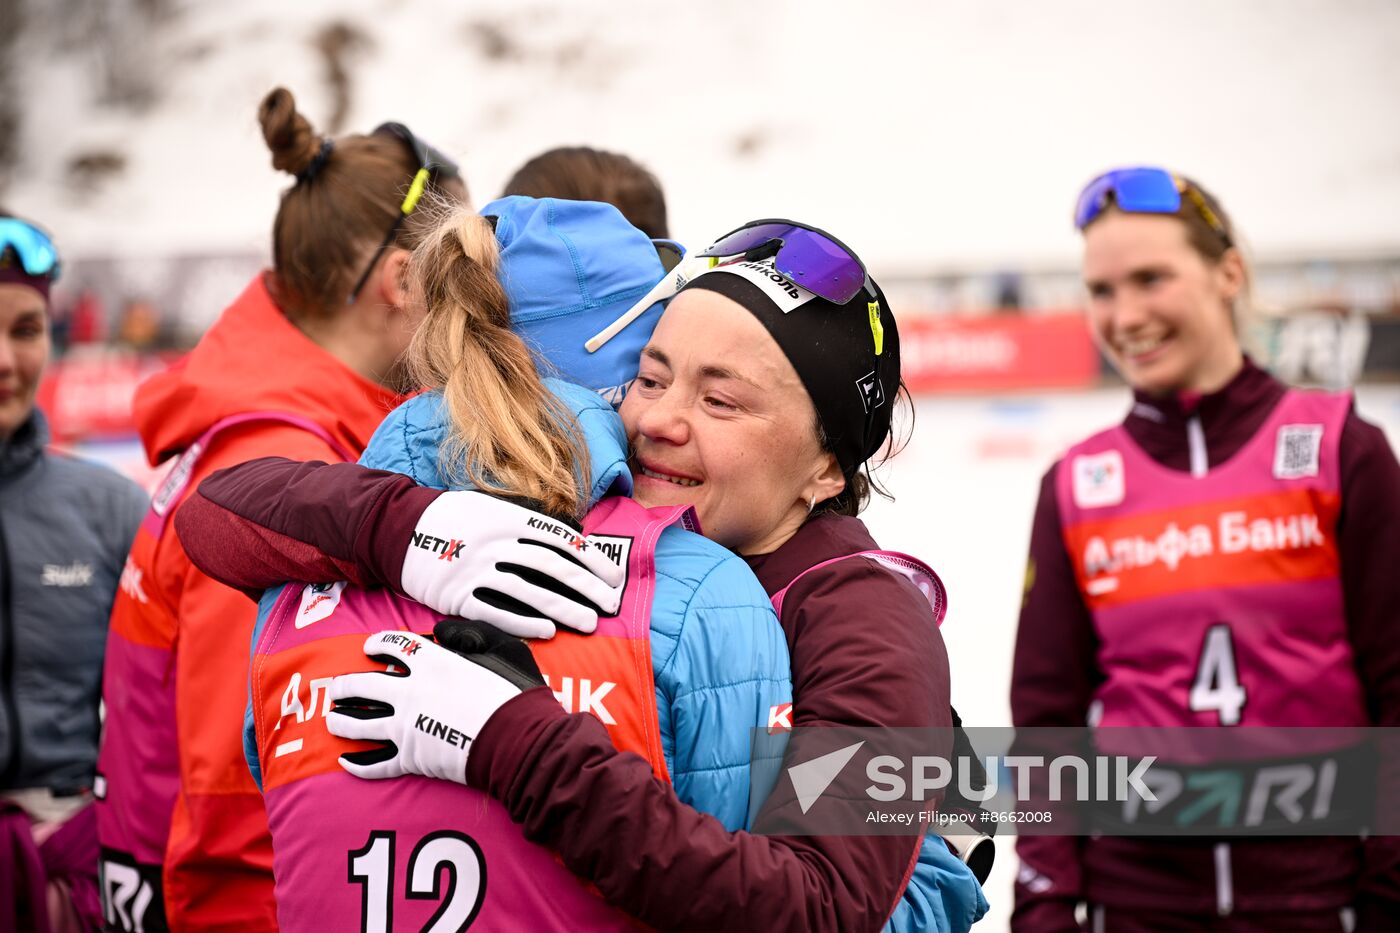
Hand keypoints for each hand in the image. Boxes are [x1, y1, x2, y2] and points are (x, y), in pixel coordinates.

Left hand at [326, 622, 542, 782]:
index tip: (369, 647)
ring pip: (360, 725)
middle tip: (338, 687)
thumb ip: (470, 635)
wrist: (518, 740)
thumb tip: (442, 631)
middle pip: (364, 686)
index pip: (394, 646)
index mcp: (432, 664)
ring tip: (333, 719)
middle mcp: (410, 693)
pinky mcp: (411, 759)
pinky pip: (376, 764)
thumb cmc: (513, 693)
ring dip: (342, 721)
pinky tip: (345, 762)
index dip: (378, 643)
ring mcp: (406, 728)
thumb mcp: (501, 648)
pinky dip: (358, 764)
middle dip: (346, 686)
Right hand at [401, 491, 624, 638]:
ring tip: (589, 622)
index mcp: (509, 517)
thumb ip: (528, 522)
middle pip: (551, 566)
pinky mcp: (457, 595)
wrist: (399, 528)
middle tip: (612, 603)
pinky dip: (523, 623)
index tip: (614, 576)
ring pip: (528, 591)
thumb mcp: (492, 506)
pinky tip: (547, 632)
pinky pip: (495, 611)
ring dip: (563, 609)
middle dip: (587, 586)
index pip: (561, 539)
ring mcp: (476, 569)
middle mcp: (496, 542)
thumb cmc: (455, 518)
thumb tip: (570, 536)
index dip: (592, 558)